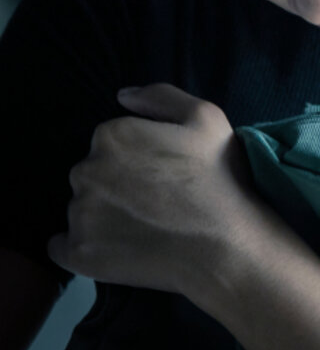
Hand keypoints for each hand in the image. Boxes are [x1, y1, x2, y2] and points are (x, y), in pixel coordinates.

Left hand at [48, 84, 266, 298]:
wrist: (225, 244)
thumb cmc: (219, 177)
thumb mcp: (207, 117)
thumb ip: (161, 97)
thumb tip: (122, 97)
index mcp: (112, 135)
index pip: (112, 142)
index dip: (140, 157)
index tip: (164, 173)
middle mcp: (86, 171)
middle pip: (94, 174)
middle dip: (117, 184)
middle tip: (157, 201)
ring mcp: (79, 214)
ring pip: (83, 208)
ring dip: (104, 214)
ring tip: (145, 227)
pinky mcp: (78, 253)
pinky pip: (64, 246)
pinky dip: (84, 246)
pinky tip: (117, 248)